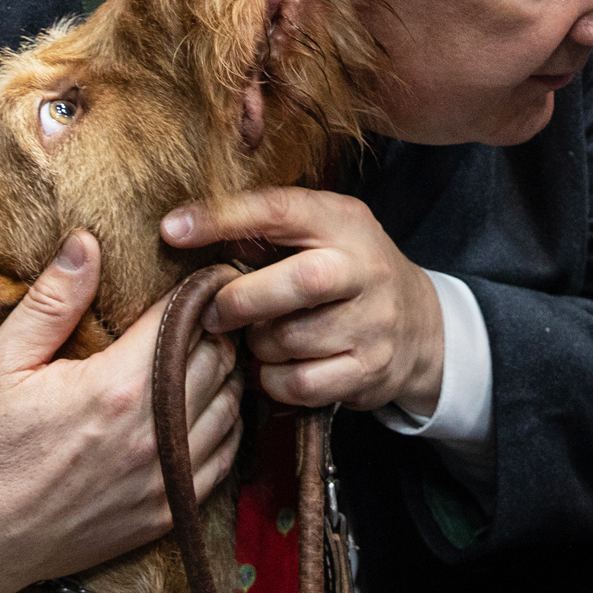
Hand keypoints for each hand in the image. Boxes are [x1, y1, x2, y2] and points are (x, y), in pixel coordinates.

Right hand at [0, 231, 243, 592]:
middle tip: (211, 308)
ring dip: (227, 374)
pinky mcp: (167, 512)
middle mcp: (153, 434)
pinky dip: (225, 425)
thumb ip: (52, 300)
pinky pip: (224, 458)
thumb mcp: (0, 362)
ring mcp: (164, 478)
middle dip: (219, 327)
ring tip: (211, 351)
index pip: (186, 319)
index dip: (199, 289)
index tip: (203, 273)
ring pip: (230, 407)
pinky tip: (208, 406)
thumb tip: (86, 242)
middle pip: (218, 360)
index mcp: (116, 387)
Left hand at [160, 189, 444, 415]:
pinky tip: (276, 367)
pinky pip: (301, 383)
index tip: (171, 229)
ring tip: (260, 337)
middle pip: (299, 283)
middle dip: (242, 300)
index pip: (280, 209)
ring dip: (258, 344)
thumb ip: (264, 232)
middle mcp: (365, 269)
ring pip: (291, 340)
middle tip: (214, 313)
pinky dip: (274, 380)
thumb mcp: (319, 233)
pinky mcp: (370, 370)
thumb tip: (185, 231)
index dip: (222, 218)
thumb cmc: (347, 272)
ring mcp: (374, 322)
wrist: (421, 326)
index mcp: (343, 221)